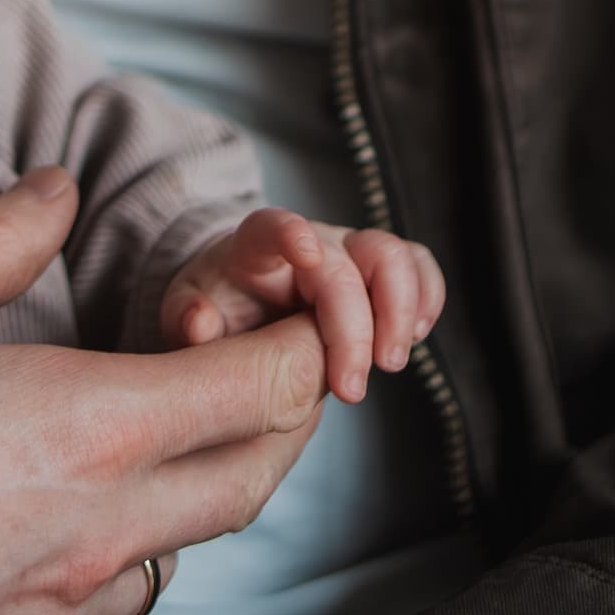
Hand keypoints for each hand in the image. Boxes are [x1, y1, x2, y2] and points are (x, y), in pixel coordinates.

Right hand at [0, 170, 327, 614]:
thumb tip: (57, 192)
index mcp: (81, 429)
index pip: (260, 388)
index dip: (294, 337)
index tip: (284, 298)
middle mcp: (94, 529)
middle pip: (258, 473)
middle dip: (286, 403)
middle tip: (262, 343)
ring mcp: (59, 602)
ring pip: (197, 538)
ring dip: (220, 470)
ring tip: (184, 408)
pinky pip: (126, 589)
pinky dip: (148, 531)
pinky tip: (95, 488)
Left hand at [160, 206, 444, 405]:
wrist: (244, 295)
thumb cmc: (218, 303)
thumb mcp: (187, 312)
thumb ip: (187, 318)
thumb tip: (199, 325)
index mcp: (256, 246)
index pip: (273, 226)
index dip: (291, 232)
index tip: (307, 253)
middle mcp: (311, 240)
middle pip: (347, 259)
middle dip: (357, 325)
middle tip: (351, 387)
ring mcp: (349, 251)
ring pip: (393, 254)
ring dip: (401, 309)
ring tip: (390, 363)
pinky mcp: (379, 271)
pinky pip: (418, 267)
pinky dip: (427, 297)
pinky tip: (415, 336)